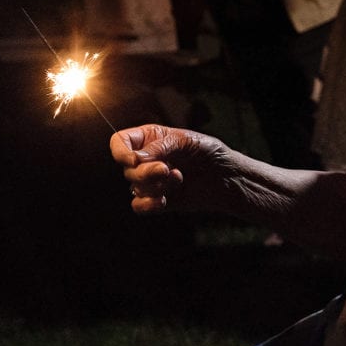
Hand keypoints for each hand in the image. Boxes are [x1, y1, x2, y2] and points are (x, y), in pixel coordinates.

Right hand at [110, 124, 227, 213]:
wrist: (225, 177)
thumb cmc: (208, 152)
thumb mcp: (185, 141)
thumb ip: (160, 147)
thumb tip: (135, 159)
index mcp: (148, 138)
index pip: (119, 142)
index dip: (120, 152)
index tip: (133, 160)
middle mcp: (145, 159)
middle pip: (127, 168)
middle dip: (146, 172)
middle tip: (166, 170)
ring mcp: (150, 180)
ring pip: (135, 187)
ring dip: (156, 186)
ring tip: (178, 178)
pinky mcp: (157, 199)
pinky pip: (139, 206)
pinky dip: (148, 205)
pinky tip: (164, 200)